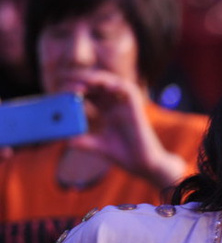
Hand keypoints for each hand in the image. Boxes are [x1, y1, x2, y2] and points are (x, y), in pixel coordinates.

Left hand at [59, 68, 185, 187]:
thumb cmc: (122, 154)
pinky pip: (122, 86)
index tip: (57, 96)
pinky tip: (94, 87)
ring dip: (89, 79)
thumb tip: (64, 138)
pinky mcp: (134, 103)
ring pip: (105, 80)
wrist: (142, 163)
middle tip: (62, 88)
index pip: (85, 91)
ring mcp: (124, 101)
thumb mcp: (95, 145)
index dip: (70, 90)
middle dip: (76, 81)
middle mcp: (114, 102)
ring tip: (75, 86)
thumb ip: (81, 140)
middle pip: (92, 82)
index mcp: (105, 109)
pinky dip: (108, 83)